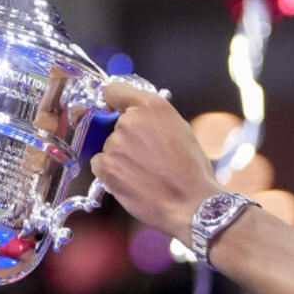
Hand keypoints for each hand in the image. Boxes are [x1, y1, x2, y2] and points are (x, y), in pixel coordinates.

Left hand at [90, 82, 223, 243]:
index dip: (114, 101)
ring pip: (110, 147)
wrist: (192, 203)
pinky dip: (111, 172)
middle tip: (147, 156)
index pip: (114, 90)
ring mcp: (115, 143)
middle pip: (115, 125)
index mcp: (152, 106)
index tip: (113, 108)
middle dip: (127, 138)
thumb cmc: (192, 171)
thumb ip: (156, 119)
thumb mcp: (181, 130)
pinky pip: (100, 164)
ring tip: (145, 174)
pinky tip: (132, 181)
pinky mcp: (107, 166)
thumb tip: (141, 119)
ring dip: (121, 157)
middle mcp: (130, 120)